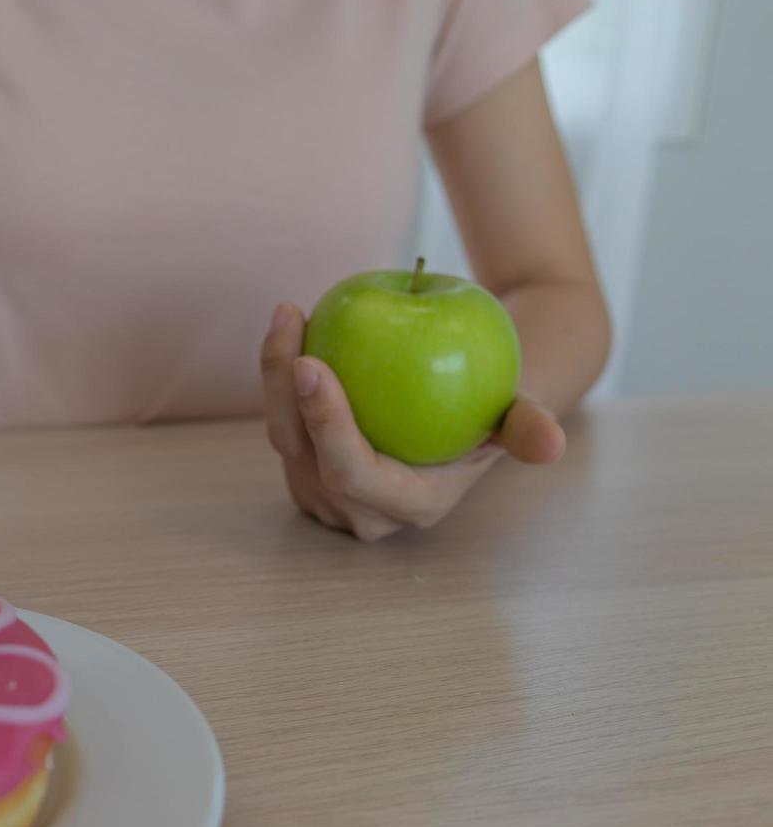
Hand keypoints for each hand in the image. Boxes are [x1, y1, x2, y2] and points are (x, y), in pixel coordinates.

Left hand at [260, 303, 564, 540]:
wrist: (461, 423)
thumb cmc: (490, 410)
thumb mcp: (516, 415)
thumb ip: (528, 429)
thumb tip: (551, 443)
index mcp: (408, 507)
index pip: (352, 474)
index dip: (326, 424)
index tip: (312, 364)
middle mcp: (360, 512)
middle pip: (302, 455)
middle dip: (283, 389)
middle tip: (291, 323)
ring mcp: (327, 496)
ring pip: (283, 436)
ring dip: (275, 373)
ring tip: (288, 313)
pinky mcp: (306, 471)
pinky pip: (282, 420)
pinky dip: (278, 374)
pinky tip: (288, 323)